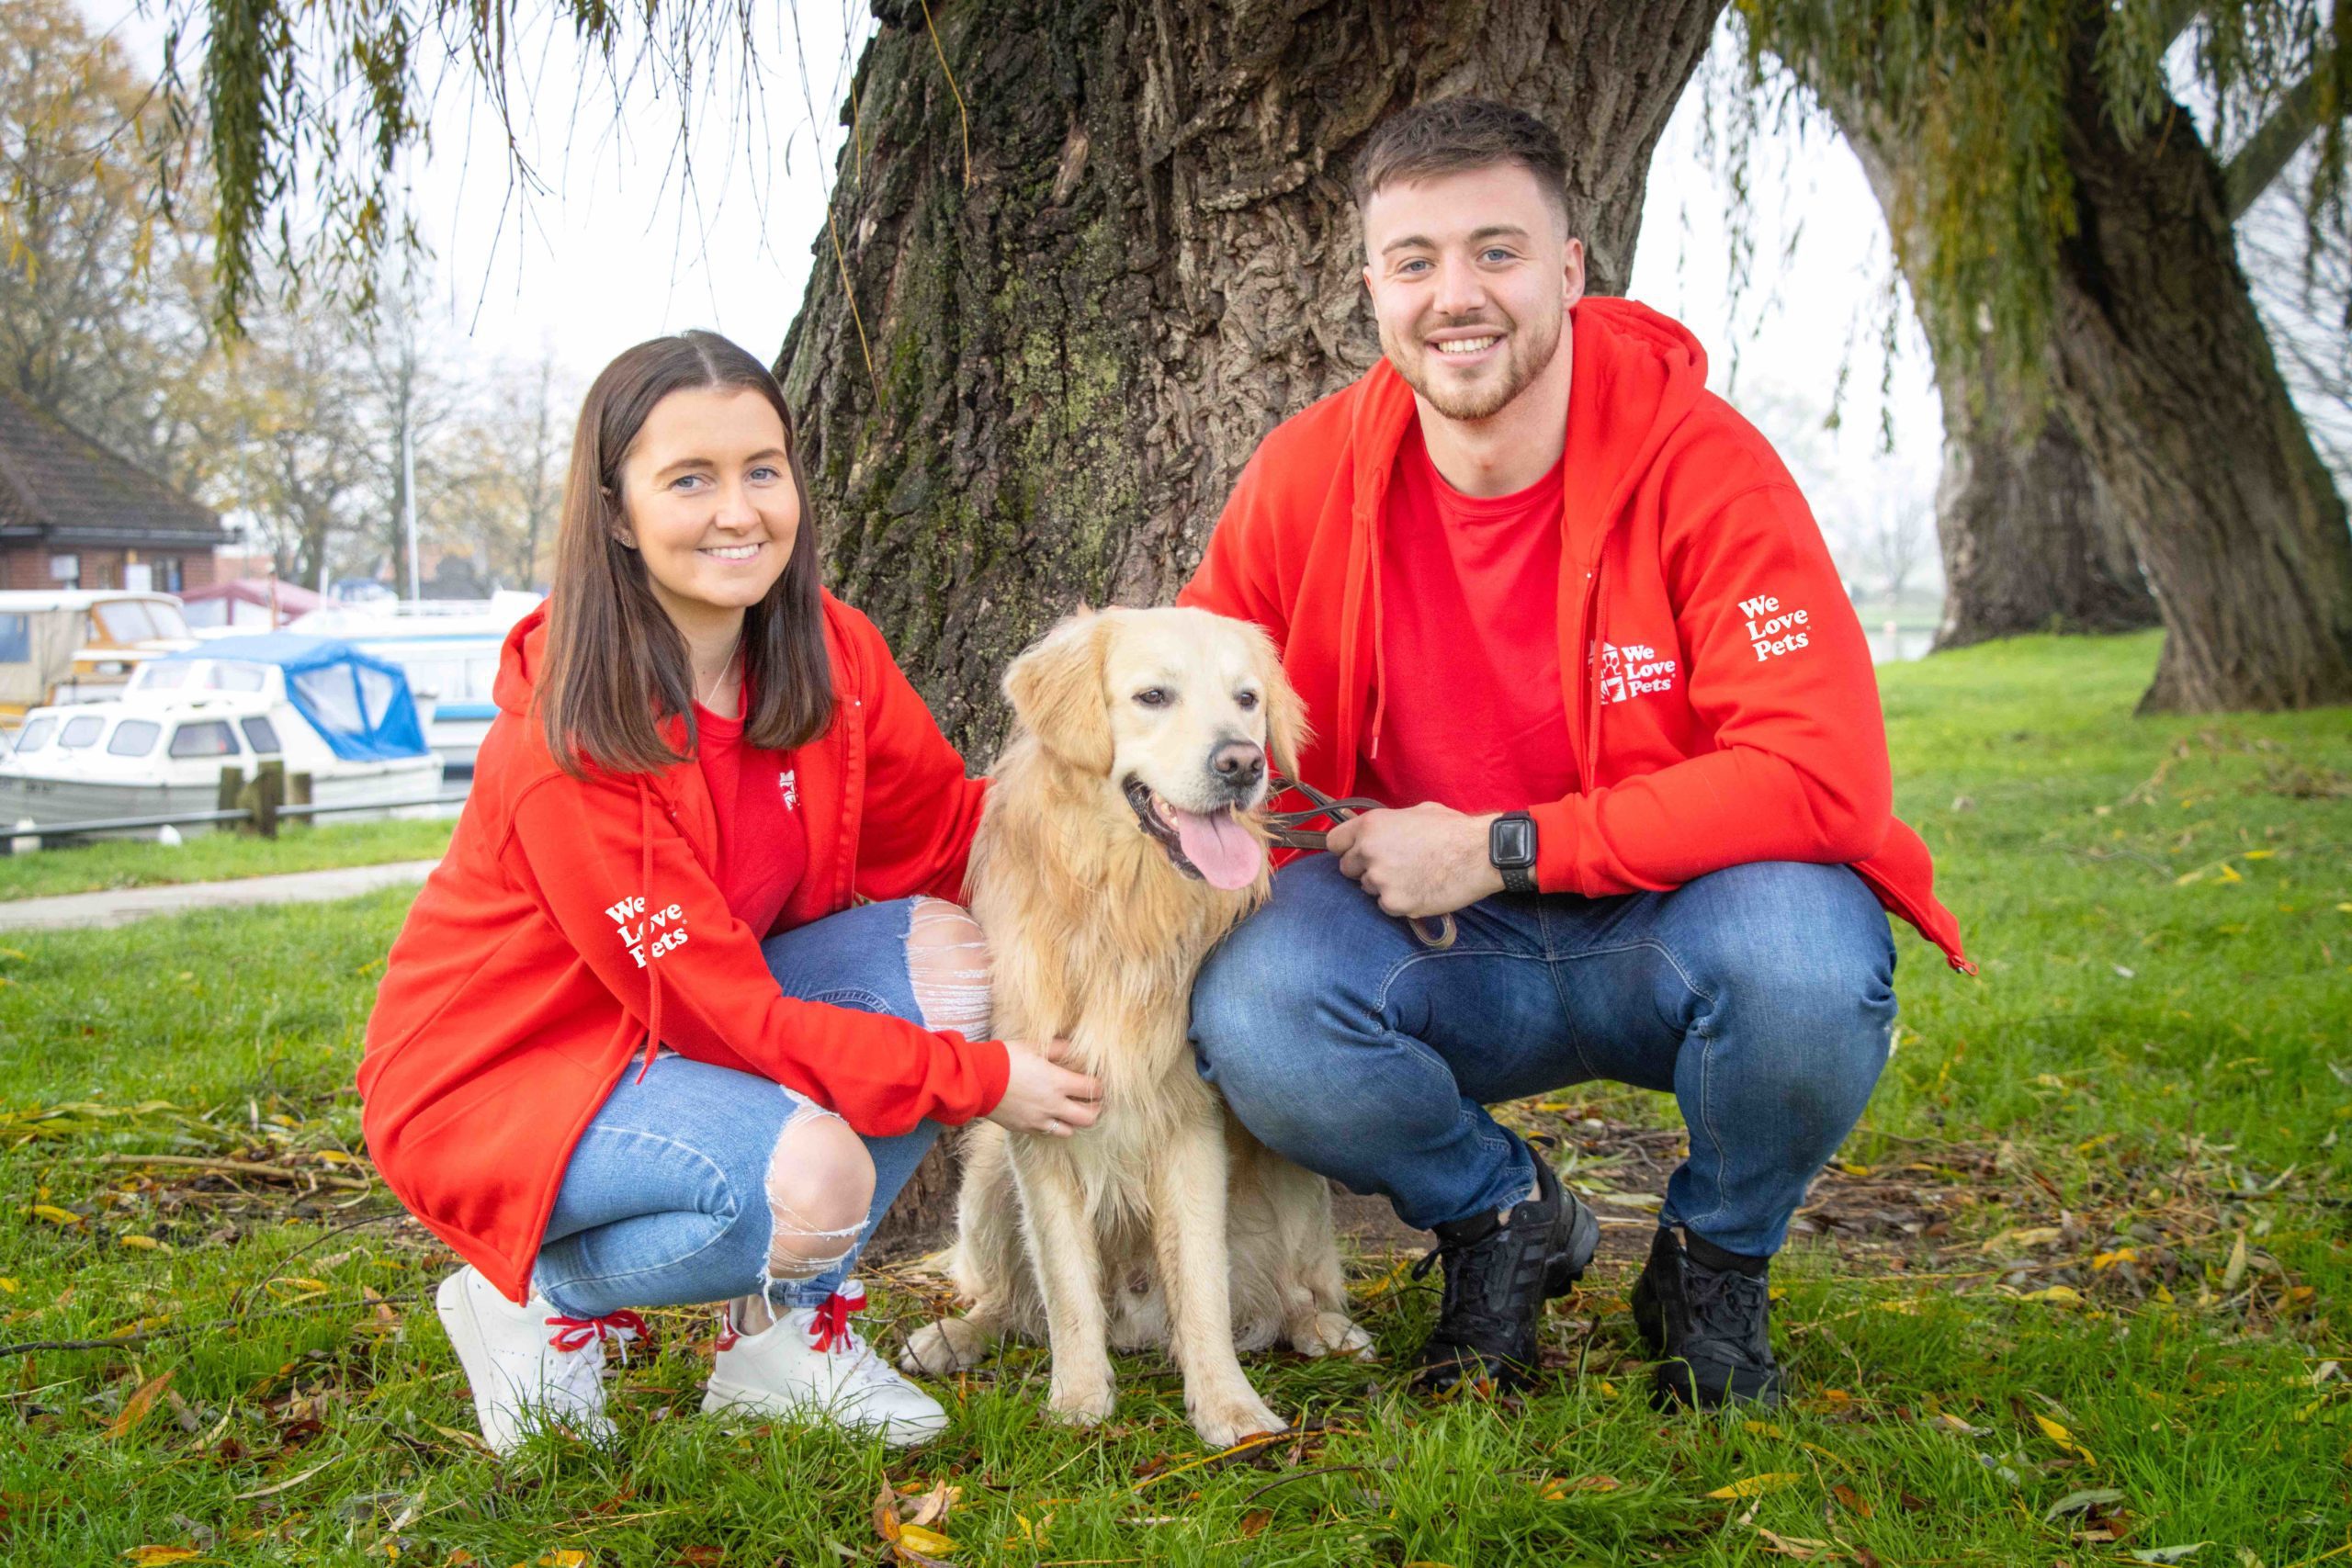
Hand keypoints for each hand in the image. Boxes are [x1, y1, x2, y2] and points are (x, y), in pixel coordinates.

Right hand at [985, 1038, 1102, 1137]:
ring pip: (1070, 1131)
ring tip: (1071, 1111)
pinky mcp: (1025, 1128)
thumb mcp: (1034, 1045)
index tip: (1098, 1082)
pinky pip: (1047, 1133)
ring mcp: (1039, 1120)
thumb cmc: (1005, 1058)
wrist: (977, 1079)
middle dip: (1095, 1110)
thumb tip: (1074, 1048)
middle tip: (1092, 1101)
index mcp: (1058, 1082)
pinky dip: (1053, 1126)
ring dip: (1074, 1121)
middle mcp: (1052, 1105)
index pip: (1093, 1089)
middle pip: (1089, 1118)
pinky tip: (1049, 1115)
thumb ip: (1059, 1048)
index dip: (1101, 1087)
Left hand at [1328, 803, 1504, 917]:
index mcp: (1371, 825)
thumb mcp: (1415, 812)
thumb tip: (1378, 832)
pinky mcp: (1395, 903)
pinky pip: (1387, 907)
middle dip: (1365, 869)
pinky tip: (1422, 890)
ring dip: (1385, 887)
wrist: (1479, 853)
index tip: (1357, 854)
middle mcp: (1368, 851)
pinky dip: (1401, 902)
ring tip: (1414, 877)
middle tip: (1393, 867)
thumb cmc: (1453, 829)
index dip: (1346, 849)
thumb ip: (1388, 825)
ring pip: (1368, 889)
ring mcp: (1380, 879)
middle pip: (1347, 869)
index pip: (1334, 843)